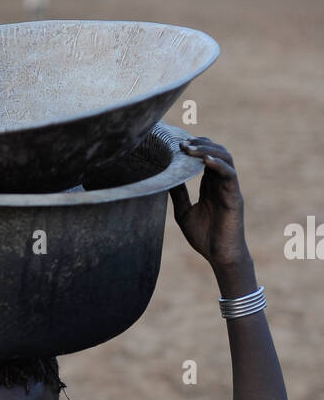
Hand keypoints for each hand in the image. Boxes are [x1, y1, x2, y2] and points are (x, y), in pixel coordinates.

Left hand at [171, 137, 248, 268]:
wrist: (219, 256)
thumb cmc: (204, 237)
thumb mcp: (184, 212)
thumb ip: (179, 195)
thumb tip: (166, 178)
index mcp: (210, 186)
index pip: (205, 158)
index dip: (194, 148)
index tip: (176, 143)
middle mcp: (221, 183)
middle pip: (216, 153)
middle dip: (200, 144)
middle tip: (181, 143)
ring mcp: (229, 188)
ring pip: (225, 158)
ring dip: (208, 150)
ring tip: (190, 148)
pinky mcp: (235, 197)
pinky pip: (230, 175)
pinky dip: (219, 165)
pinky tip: (205, 160)